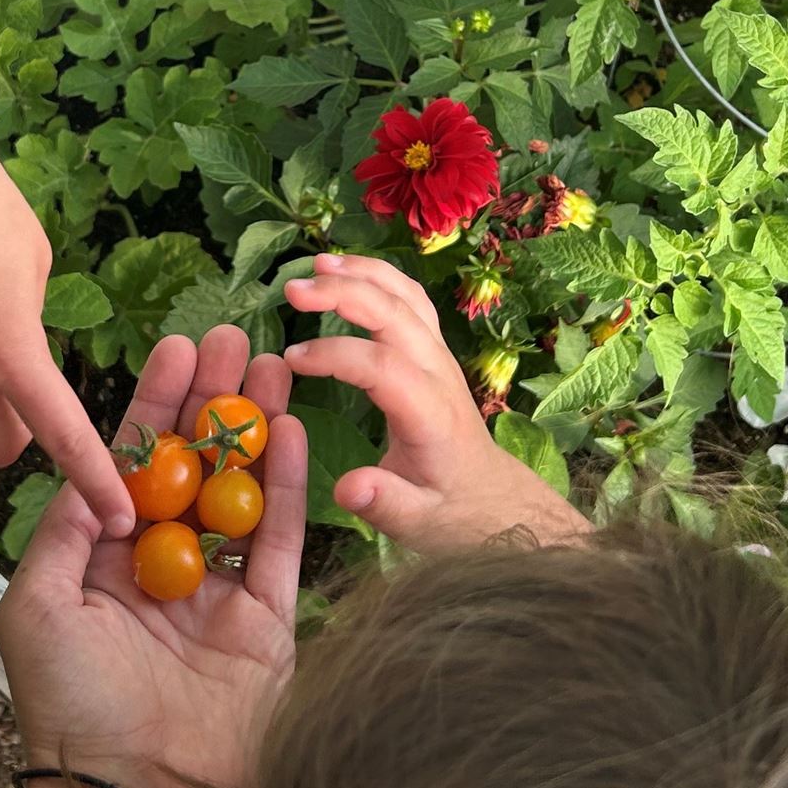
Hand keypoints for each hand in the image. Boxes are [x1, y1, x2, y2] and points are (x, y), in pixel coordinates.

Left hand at [0, 326, 304, 787]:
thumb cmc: (70, 710)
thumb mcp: (39, 605)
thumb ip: (67, 528)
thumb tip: (94, 467)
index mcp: (106, 563)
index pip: (135, 465)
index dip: (156, 405)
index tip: (175, 349)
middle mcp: (165, 571)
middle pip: (196, 465)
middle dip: (213, 399)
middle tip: (234, 336)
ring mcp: (220, 596)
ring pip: (243, 491)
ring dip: (255, 427)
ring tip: (271, 364)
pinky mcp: (268, 624)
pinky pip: (279, 542)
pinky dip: (288, 487)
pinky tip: (292, 431)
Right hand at [283, 251, 580, 553]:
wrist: (496, 502)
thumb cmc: (453, 514)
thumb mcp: (419, 525)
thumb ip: (385, 503)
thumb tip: (347, 487)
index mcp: (430, 413)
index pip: (382, 365)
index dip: (335, 355)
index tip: (291, 360)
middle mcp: (439, 374)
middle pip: (396, 313)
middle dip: (345, 292)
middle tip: (292, 289)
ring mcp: (441, 358)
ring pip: (408, 296)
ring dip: (364, 273)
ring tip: (316, 263)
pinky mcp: (436, 353)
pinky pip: (411, 301)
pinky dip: (379, 277)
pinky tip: (347, 271)